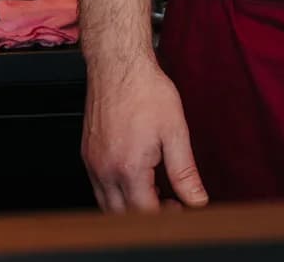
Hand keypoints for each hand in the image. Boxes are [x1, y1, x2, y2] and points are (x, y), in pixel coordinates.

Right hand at [82, 58, 209, 211]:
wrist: (118, 66)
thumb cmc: (145, 92)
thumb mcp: (176, 132)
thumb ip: (185, 172)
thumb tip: (197, 198)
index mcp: (128, 168)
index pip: (144, 213)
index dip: (165, 216)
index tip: (181, 207)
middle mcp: (104, 170)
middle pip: (122, 215)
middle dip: (147, 215)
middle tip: (171, 203)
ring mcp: (92, 163)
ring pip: (107, 205)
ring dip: (130, 207)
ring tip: (155, 191)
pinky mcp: (87, 155)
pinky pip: (98, 187)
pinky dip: (116, 193)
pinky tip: (135, 178)